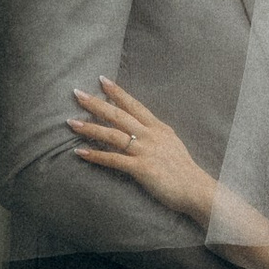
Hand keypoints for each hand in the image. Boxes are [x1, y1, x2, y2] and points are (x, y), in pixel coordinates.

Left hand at [68, 76, 212, 223]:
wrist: (196, 189)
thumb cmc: (184, 169)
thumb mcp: (172, 143)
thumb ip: (156, 133)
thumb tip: (144, 126)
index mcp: (158, 128)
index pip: (134, 105)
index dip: (117, 92)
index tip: (102, 80)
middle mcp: (150, 135)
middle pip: (119, 115)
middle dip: (96, 104)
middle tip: (77, 94)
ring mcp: (145, 151)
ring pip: (113, 135)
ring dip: (90, 128)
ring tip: (71, 123)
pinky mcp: (141, 168)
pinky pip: (114, 159)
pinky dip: (95, 155)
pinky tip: (80, 152)